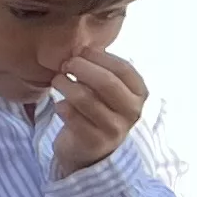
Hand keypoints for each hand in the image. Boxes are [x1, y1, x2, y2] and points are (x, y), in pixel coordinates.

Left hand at [50, 45, 147, 175]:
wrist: (89, 151)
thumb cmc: (97, 112)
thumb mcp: (107, 91)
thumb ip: (102, 70)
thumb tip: (82, 45)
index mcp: (139, 94)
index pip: (124, 69)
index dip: (99, 57)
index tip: (80, 51)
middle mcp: (132, 112)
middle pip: (106, 82)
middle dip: (81, 68)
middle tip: (65, 64)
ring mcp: (115, 129)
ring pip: (85, 99)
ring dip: (66, 85)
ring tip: (57, 81)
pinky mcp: (94, 142)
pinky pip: (72, 117)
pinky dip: (61, 107)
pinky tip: (59, 106)